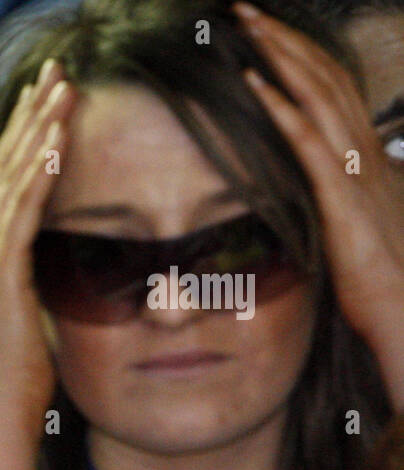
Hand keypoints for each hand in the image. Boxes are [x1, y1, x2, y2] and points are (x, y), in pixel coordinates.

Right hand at [0, 57, 75, 418]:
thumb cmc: (19, 376)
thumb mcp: (35, 315)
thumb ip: (41, 283)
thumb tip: (67, 269)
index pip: (6, 183)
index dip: (26, 138)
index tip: (47, 101)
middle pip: (6, 167)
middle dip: (31, 115)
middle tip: (54, 72)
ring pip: (14, 178)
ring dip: (40, 129)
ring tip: (63, 87)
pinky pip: (23, 208)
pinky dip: (40, 169)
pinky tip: (57, 136)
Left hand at [236, 2, 403, 405]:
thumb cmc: (381, 282)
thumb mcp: (358, 228)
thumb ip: (342, 200)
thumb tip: (324, 193)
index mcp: (367, 159)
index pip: (335, 91)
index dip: (303, 58)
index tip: (269, 33)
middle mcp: (365, 154)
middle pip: (326, 78)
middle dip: (285, 39)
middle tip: (247, 10)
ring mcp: (356, 171)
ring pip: (318, 96)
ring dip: (281, 55)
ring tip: (248, 24)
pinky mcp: (342, 196)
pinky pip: (310, 141)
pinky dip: (283, 108)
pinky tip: (256, 85)